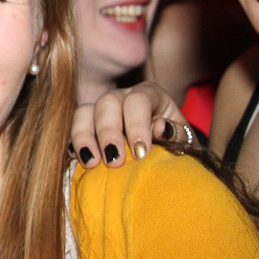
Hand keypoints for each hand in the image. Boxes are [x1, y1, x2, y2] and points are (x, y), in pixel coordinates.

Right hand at [70, 81, 189, 168]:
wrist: (166, 154)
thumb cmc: (176, 146)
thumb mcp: (185, 142)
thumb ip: (177, 134)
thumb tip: (160, 128)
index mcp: (150, 95)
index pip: (138, 100)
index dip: (137, 125)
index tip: (140, 155)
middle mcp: (123, 97)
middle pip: (107, 102)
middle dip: (109, 133)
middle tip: (115, 162)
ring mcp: (102, 110)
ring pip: (84, 112)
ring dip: (84, 138)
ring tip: (91, 164)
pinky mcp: (88, 126)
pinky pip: (73, 129)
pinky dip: (74, 144)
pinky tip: (78, 160)